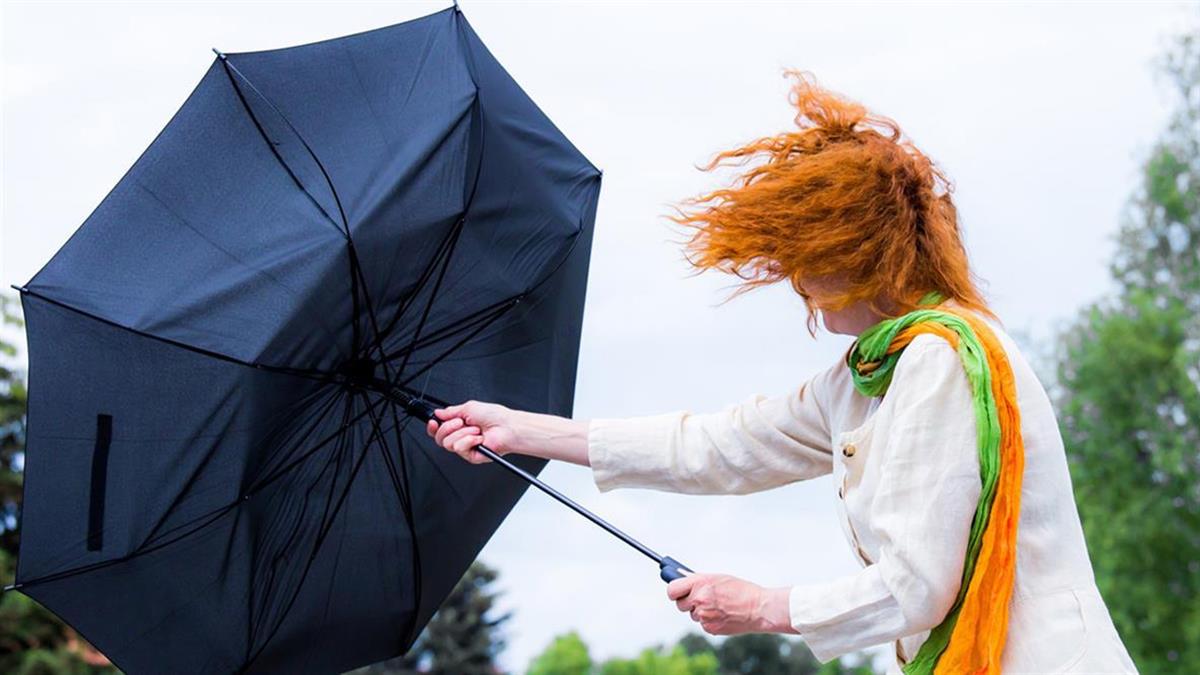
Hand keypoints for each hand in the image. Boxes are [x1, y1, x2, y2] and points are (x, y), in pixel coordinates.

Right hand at [425, 400, 517, 463]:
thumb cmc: (494, 416)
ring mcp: (466, 446)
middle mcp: (461, 435)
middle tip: (461, 422)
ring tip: (476, 430)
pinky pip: (459, 449)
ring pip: (448, 443)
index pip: (439, 429)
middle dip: (448, 427)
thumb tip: (438, 412)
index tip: (433, 421)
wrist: (507, 427)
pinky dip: (468, 441)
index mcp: (460, 424)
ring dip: (462, 433)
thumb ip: (450, 411)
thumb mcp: (468, 407)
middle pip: (439, 438)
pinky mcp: (471, 456)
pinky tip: (478, 438)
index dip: (433, 426)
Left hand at [666, 572, 794, 635]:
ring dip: (701, 611)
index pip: (672, 590)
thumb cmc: (740, 590)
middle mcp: (699, 599)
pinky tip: (723, 614)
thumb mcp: (718, 578)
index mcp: (700, 583)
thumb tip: (681, 579)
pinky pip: (703, 624)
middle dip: (688, 602)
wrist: (758, 608)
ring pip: (693, 615)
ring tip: (718, 606)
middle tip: (700, 599)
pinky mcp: (710, 628)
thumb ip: (699, 580)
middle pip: (680, 604)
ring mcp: (704, 615)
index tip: (677, 592)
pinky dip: (710, 620)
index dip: (674, 591)